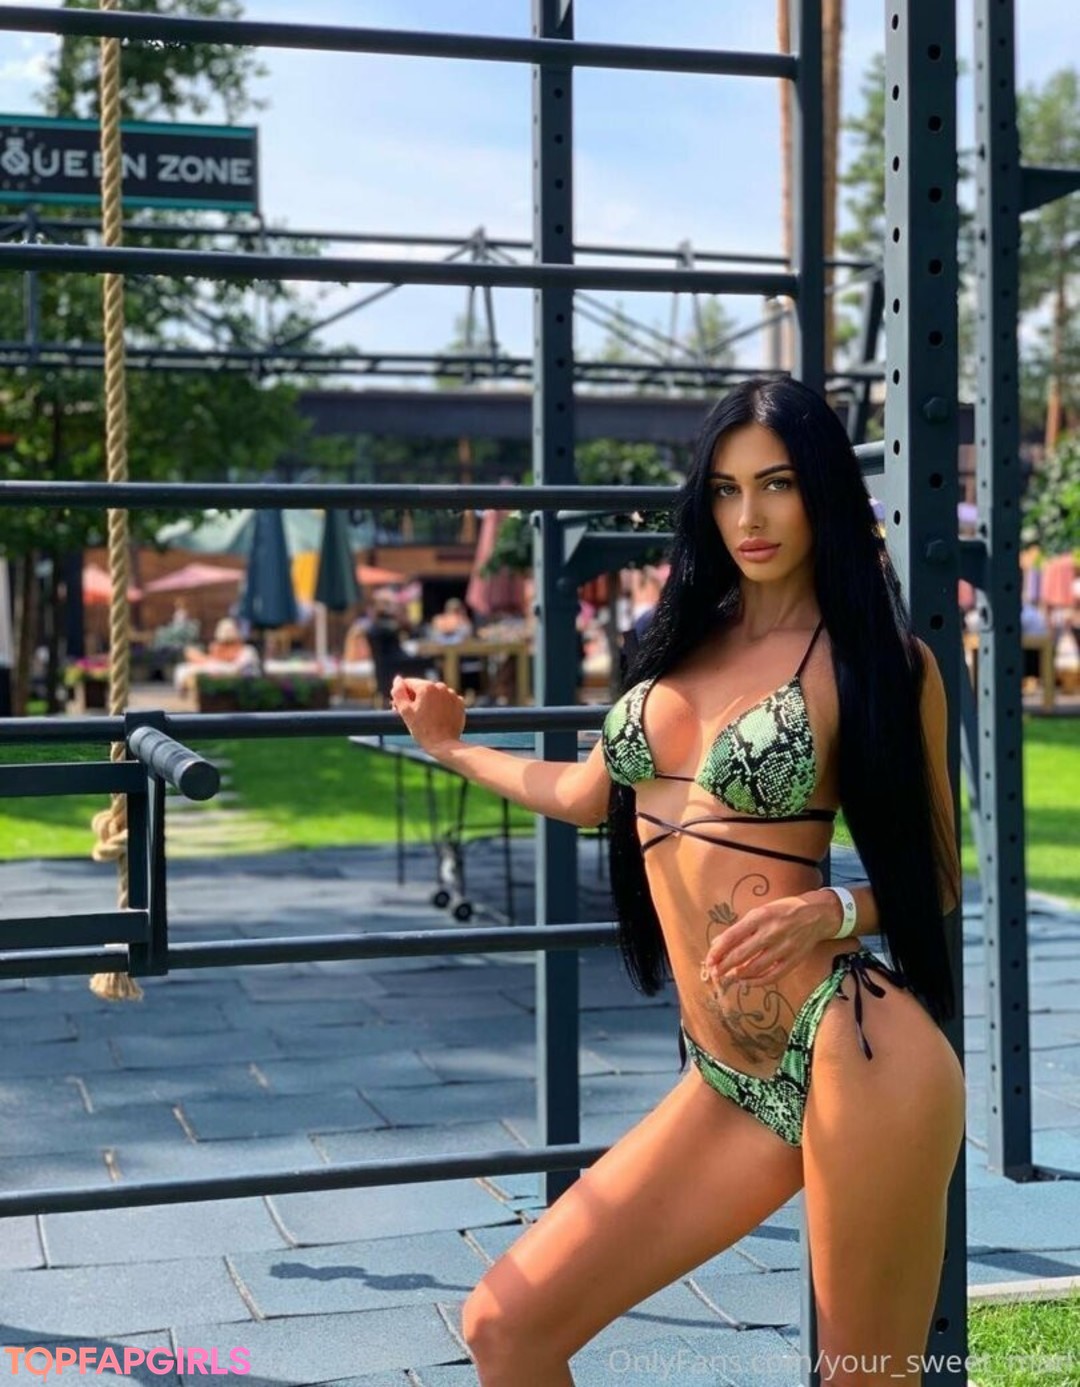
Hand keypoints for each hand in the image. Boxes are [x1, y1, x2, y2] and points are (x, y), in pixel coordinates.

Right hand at [389, 676, 465, 754]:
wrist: (444, 745)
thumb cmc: (422, 730)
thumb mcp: (405, 711)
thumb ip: (398, 693)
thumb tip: (397, 679)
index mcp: (426, 687)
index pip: (408, 683)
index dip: (402, 695)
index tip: (400, 708)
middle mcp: (441, 687)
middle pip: (422, 688)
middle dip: (415, 698)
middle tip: (411, 715)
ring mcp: (452, 695)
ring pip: (434, 694)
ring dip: (428, 702)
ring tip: (425, 718)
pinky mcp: (459, 704)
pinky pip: (446, 700)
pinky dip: (440, 706)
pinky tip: (437, 718)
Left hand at [700, 893, 837, 986]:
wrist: (816, 914)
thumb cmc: (783, 911)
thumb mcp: (760, 911)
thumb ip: (740, 928)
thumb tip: (718, 943)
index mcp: (760, 916)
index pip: (732, 936)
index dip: (718, 951)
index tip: (708, 960)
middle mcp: (771, 932)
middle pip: (742, 954)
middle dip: (724, 966)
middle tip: (714, 973)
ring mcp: (784, 947)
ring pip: (756, 967)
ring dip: (739, 975)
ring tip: (729, 977)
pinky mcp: (793, 960)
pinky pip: (773, 976)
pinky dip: (757, 981)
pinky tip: (747, 982)